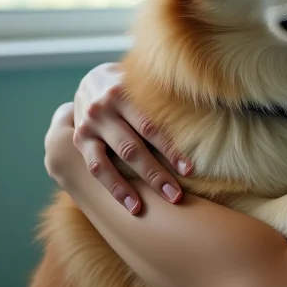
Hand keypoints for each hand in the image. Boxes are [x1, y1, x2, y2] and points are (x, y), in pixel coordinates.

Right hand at [69, 62, 191, 213]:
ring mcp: (90, 125)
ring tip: (152, 206)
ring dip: (135, 186)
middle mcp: (104, 108)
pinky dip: (114, 188)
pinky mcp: (80, 140)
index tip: (189, 170)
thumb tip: (205, 109)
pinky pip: (96, 167)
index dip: (170, 149)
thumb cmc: (131, 86)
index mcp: (124, 92)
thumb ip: (162, 96)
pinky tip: (131, 205)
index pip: (151, 127)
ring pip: (116, 160)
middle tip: (176, 196)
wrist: (90, 81)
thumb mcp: (142, 83)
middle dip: (156, 173)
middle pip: (134, 147)